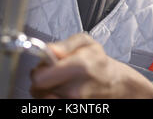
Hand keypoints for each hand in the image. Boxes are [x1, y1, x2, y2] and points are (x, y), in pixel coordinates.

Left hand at [30, 33, 152, 98]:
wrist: (114, 83)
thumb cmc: (98, 62)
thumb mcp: (86, 42)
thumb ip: (65, 44)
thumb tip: (49, 50)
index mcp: (79, 67)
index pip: (39, 77)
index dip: (39, 70)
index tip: (46, 65)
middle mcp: (75, 89)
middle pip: (37, 89)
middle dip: (41, 80)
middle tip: (52, 73)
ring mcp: (74, 102)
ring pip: (42, 97)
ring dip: (46, 89)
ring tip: (59, 81)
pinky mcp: (73, 109)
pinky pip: (51, 104)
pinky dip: (52, 96)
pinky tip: (61, 90)